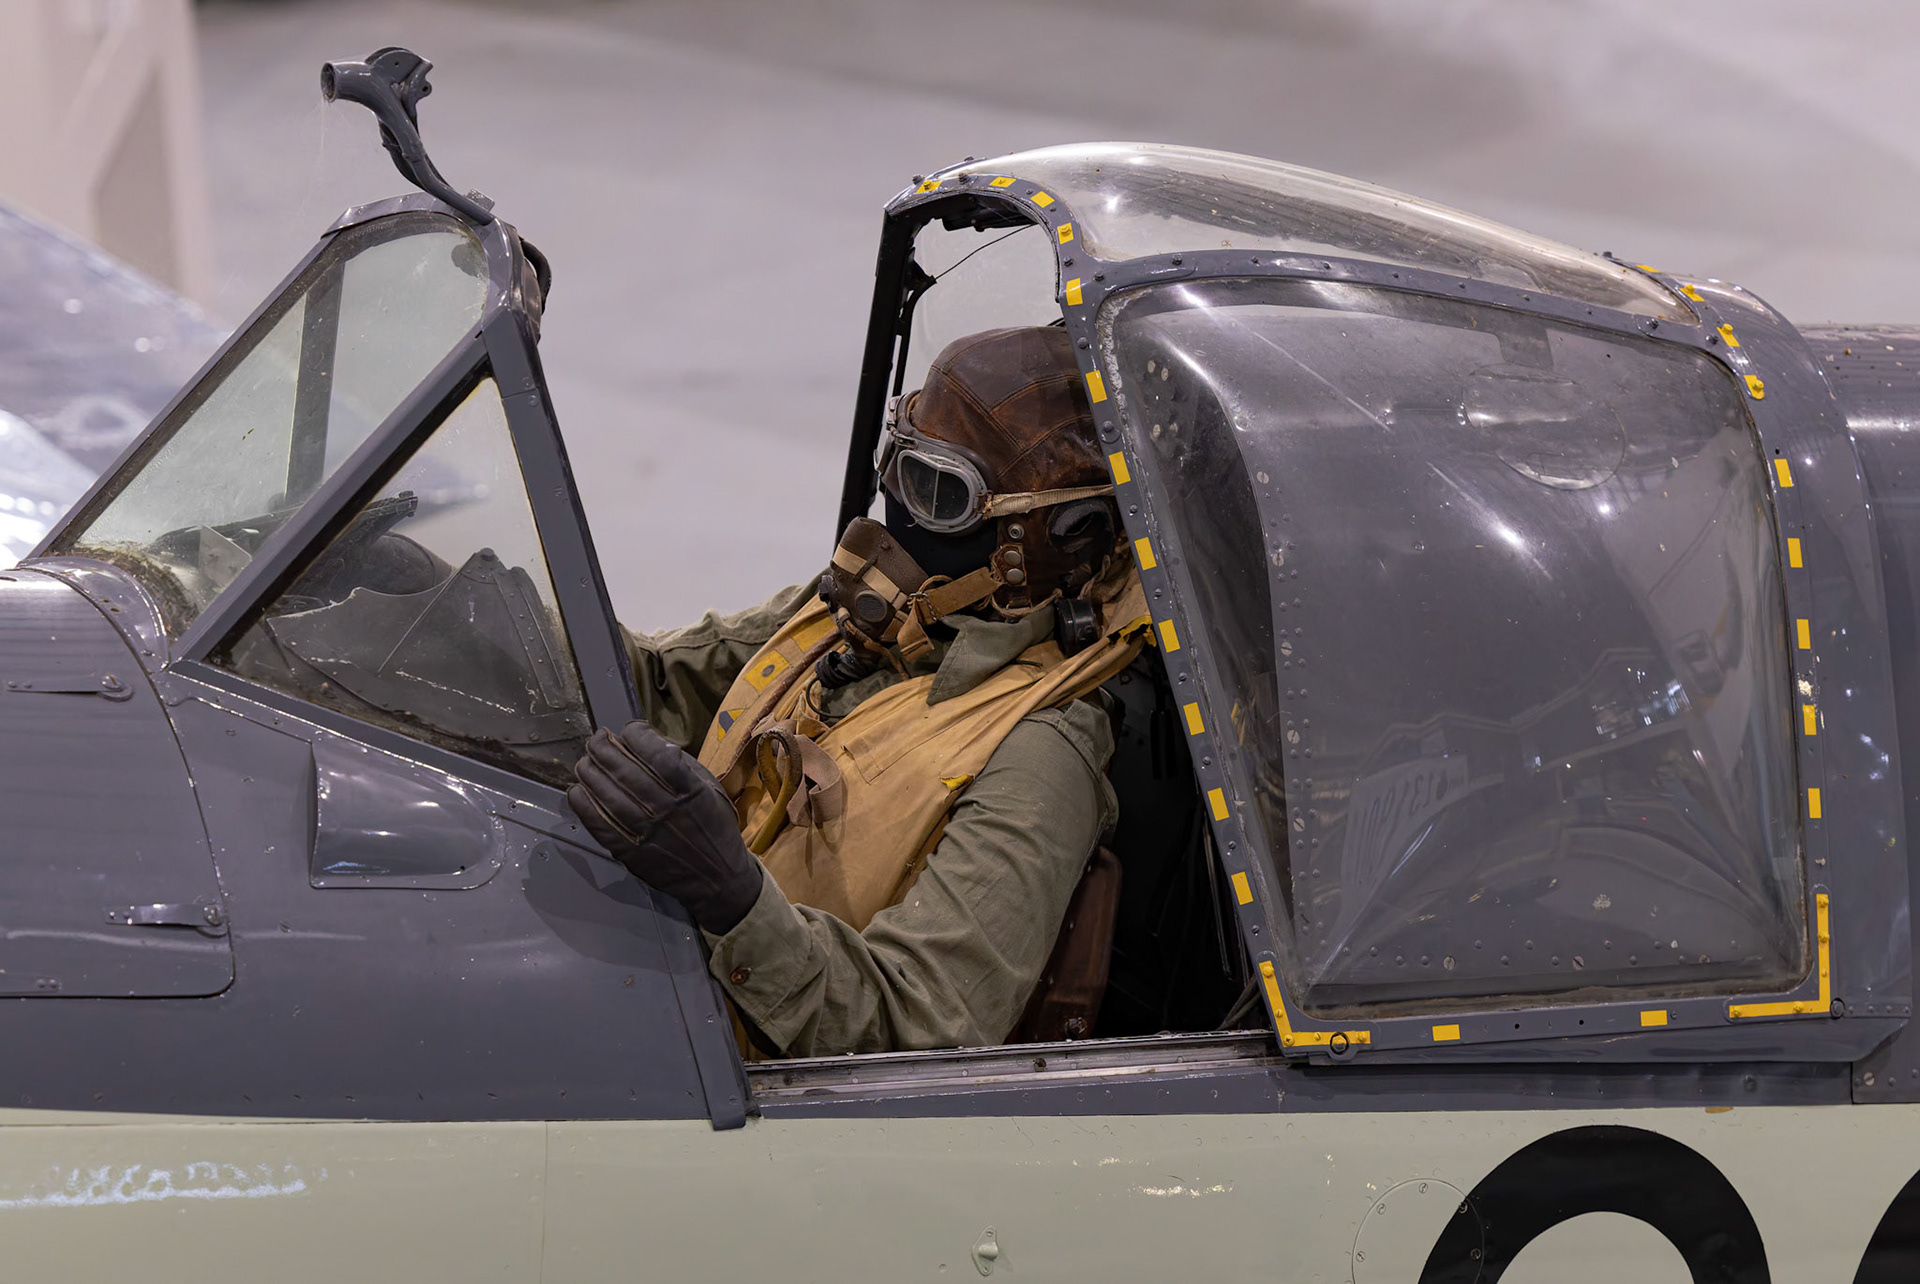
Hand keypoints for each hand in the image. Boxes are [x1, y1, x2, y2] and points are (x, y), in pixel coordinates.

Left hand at [567, 722, 763, 933]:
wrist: (718, 878)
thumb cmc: (715, 828)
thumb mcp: (710, 789)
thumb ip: (682, 766)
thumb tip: (649, 741)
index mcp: (689, 790)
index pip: (654, 751)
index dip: (635, 733)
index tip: (630, 730)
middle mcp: (666, 808)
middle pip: (623, 768)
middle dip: (603, 746)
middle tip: (597, 739)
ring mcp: (645, 831)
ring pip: (605, 792)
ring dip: (589, 771)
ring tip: (585, 761)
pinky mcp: (629, 851)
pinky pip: (597, 822)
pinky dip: (583, 803)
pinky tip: (578, 790)